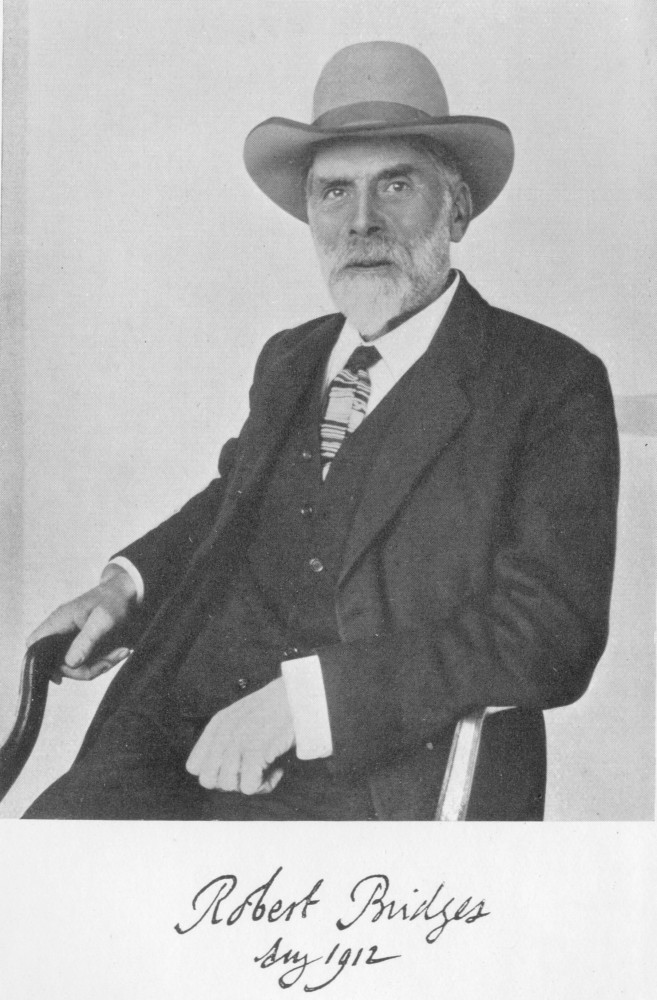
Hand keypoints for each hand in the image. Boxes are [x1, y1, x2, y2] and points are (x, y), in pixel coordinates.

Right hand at [26, 564, 137, 680]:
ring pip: (74, 666)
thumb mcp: (105, 619)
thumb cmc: (115, 600)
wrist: (129, 592)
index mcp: (60, 620)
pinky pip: (87, 662)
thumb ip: (87, 640)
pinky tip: (119, 652)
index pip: (35, 643)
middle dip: (82, 669)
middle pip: (57, 662)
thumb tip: (70, 663)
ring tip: (121, 652)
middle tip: (109, 661)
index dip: (40, 662)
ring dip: (98, 666)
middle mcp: (62, 630)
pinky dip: (102, 661)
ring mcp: (72, 638)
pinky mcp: (83, 643)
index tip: (61, 676)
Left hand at [186, 678, 294, 794]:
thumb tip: (223, 778)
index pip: (195, 766)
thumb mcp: (243, 719)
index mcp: (218, 725)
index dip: (216, 773)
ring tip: (268, 766)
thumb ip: (226, 742)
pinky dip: (265, 785)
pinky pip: (248, 786)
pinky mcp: (255, 749)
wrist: (301, 696)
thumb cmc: (277, 712)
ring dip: (250, 783)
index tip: (238, 766)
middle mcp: (223, 733)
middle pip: (208, 780)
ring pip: (228, 785)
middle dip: (229, 782)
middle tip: (252, 770)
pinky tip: (277, 769)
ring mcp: (238, 740)